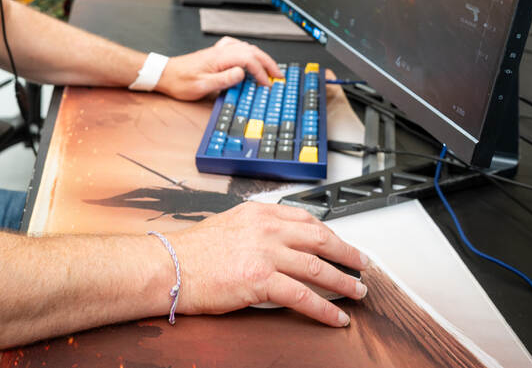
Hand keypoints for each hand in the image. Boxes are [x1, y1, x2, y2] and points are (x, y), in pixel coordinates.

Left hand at [154, 36, 279, 100]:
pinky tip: (250, 58)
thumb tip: (241, 74)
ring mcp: (218, 51)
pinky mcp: (215, 54)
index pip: (248, 60)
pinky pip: (238, 48)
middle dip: (268, 63)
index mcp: (219, 58)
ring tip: (269, 69)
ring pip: (246, 48)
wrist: (165, 75)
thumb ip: (223, 80)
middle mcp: (220, 51)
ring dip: (261, 57)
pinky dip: (249, 53)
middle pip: (252, 51)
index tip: (266, 84)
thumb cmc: (179, 81)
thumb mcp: (201, 86)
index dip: (261, 72)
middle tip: (279, 75)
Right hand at [166, 202, 367, 325]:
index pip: (306, 218)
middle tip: (362, 265)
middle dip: (347, 253)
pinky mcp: (261, 280)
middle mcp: (266, 229)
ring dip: (343, 282)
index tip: (342, 243)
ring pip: (318, 267)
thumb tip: (278, 242)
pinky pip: (303, 296)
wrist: (169, 266)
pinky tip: (336, 317)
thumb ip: (256, 229)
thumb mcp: (229, 225)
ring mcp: (265, 253)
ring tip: (357, 292)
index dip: (330, 233)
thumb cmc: (192, 251)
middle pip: (320, 239)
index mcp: (259, 213)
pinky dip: (325, 309)